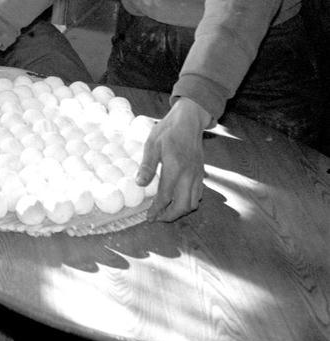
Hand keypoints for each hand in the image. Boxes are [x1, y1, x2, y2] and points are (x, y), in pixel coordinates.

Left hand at [138, 97, 210, 221]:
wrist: (189, 121)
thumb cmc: (167, 130)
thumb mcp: (152, 144)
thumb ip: (147, 165)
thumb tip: (140, 184)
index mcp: (175, 168)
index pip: (166, 197)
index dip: (156, 210)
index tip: (148, 217)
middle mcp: (189, 175)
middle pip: (183, 206)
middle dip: (170, 216)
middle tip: (157, 218)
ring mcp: (197, 175)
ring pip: (193, 203)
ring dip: (180, 212)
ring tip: (166, 212)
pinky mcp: (201, 173)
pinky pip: (198, 195)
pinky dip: (189, 202)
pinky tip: (178, 200)